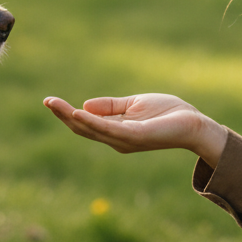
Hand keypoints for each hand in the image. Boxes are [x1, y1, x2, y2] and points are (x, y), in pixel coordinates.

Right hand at [43, 93, 228, 166]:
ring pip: (92, 129)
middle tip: (47, 101)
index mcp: (116, 132)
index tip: (50, 101)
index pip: (86, 123)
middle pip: (83, 128)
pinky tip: (79, 112)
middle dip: (63, 115)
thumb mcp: (134, 105)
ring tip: (56, 105)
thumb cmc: (168, 114)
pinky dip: (92, 121)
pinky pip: (109, 129)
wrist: (194, 124)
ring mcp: (125, 140)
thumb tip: (84, 104)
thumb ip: (111, 106)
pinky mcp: (136, 136)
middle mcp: (117, 140)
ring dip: (72, 117)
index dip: (67, 113)